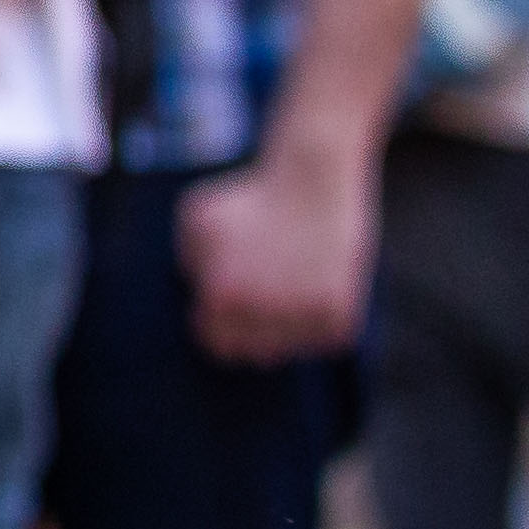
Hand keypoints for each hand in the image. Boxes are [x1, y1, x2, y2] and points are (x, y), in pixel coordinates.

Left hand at [177, 134, 376, 360]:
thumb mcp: (197, 219)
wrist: (312, 176)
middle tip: (260, 298)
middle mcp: (261, 314)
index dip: (218, 324)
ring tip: (287, 286)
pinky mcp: (340, 317)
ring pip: (287, 348)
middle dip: (250, 328)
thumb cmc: (250, 196)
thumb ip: (189, 264)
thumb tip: (198, 297)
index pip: (213, 341)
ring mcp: (303, 318)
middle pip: (251, 352)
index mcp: (221, 297)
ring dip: (283, 326)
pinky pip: (321, 338)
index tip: (228, 306)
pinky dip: (317, 320)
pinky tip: (312, 286)